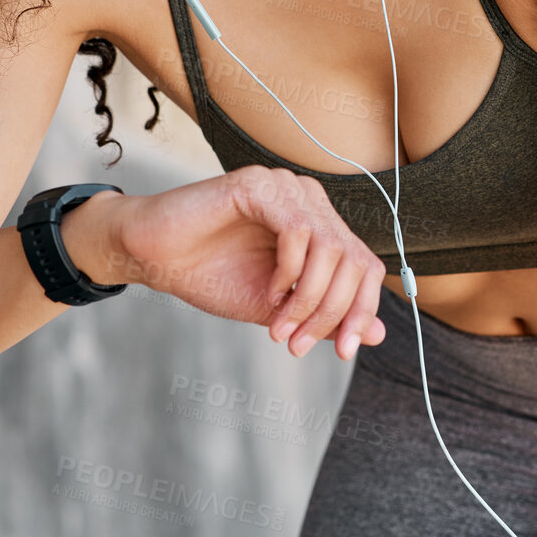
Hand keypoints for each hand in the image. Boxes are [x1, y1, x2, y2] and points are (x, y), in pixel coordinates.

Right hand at [110, 167, 387, 360]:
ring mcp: (286, 187)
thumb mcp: (280, 308)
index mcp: (320, 224)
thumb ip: (327, 316)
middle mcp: (310, 199)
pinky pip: (298, 230)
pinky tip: (269, 292)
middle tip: (299, 344)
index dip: (362, 311)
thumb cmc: (212, 274)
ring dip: (309, 298)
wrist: (156, 257)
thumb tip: (380, 335)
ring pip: (330, 247)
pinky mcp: (259, 185)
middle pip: (353, 259)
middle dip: (332, 312)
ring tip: (279, 326)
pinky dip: (289, 271)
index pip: (366, 265)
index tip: (344, 352)